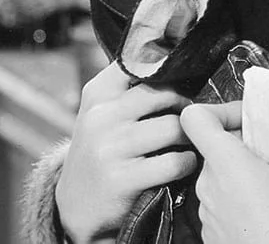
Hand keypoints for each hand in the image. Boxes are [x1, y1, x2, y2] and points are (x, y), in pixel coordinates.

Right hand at [54, 61, 196, 243]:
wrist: (75, 205)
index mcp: (97, 94)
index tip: (180, 80)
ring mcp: (111, 148)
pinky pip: (175, 162)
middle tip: (193, 118)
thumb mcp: (99, 114)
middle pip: (164, 94)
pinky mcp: (124, 178)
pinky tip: (184, 165)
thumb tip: (171, 62)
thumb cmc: (99, 152)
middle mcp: (101, 116)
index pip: (138, 64)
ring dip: (190, 136)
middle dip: (185, 106)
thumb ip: (126, 89)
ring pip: (173, 127)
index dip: (166, 69)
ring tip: (190, 142)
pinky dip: (188, 163)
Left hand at [180, 67, 268, 243]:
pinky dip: (238, 200)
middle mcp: (206, 185)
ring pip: (217, 177)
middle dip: (241, 145)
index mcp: (223, 161)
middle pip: (211, 147)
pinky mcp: (212, 234)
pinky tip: (265, 210)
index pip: (193, 116)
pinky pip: (219, 205)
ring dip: (241, 174)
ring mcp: (206, 212)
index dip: (218, 110)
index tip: (248, 120)